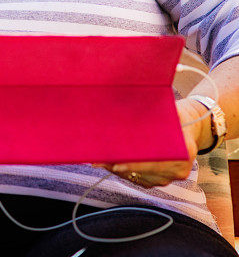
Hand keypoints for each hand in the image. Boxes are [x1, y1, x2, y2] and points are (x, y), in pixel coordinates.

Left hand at [93, 98, 209, 187]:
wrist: (191, 128)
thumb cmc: (177, 115)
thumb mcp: (171, 109)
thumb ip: (156, 112)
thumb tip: (131, 109)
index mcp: (184, 151)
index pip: (154, 162)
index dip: (133, 163)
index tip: (114, 162)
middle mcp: (178, 170)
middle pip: (143, 171)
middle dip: (118, 165)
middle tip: (97, 159)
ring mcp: (170, 178)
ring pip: (138, 177)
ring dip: (117, 168)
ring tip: (99, 158)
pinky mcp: (160, 181)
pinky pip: (138, 179)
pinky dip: (123, 171)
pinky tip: (110, 161)